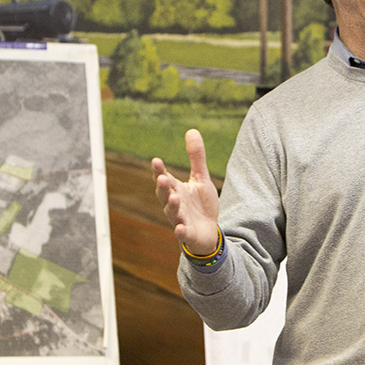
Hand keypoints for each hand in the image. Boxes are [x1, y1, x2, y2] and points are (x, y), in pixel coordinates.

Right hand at [152, 129, 220, 255]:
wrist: (208, 231)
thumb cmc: (201, 204)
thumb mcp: (201, 178)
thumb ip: (196, 158)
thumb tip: (192, 130)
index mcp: (175, 189)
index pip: (164, 178)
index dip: (159, 171)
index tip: (156, 161)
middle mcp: (174, 204)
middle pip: (164, 195)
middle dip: (163, 187)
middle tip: (162, 178)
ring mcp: (180, 219)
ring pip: (172, 212)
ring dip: (172, 206)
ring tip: (174, 198)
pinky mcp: (188, 234)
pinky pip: (183, 233)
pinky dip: (181, 231)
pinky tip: (180, 228)